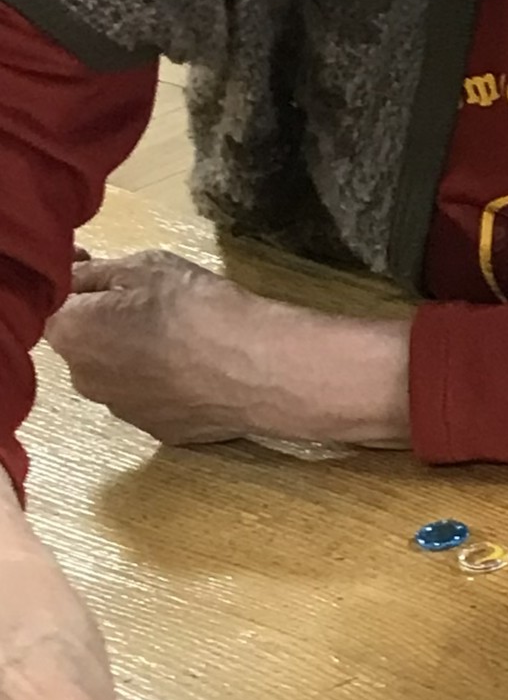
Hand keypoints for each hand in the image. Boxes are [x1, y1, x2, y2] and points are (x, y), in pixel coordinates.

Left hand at [46, 252, 409, 446]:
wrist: (261, 369)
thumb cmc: (200, 308)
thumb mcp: (145, 267)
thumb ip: (95, 271)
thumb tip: (70, 272)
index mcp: (73, 334)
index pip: (54, 303)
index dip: (75, 283)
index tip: (100, 266)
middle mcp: (86, 379)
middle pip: (84, 342)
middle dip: (104, 320)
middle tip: (150, 300)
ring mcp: (123, 411)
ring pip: (117, 373)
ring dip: (134, 353)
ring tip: (180, 336)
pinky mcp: (160, 432)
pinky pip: (151, 399)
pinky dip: (165, 382)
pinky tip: (198, 366)